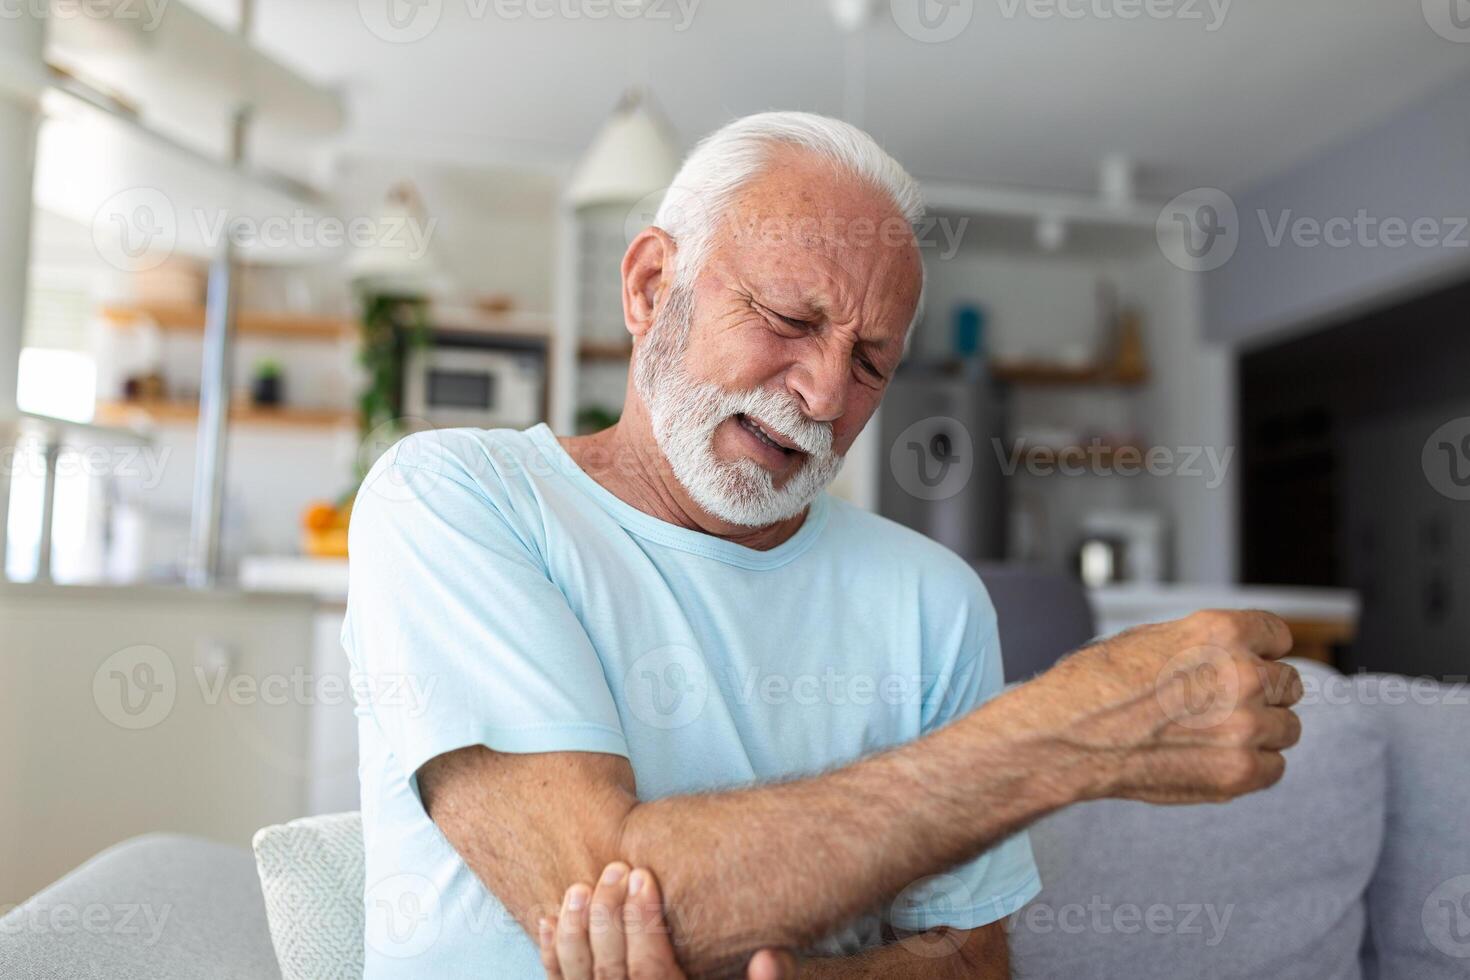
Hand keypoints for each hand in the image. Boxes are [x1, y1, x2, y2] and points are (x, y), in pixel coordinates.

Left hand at [538, 863, 796, 979]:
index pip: (651, 970)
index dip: (643, 922)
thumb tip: (769, 956)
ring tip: (581, 887)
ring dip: (576, 931)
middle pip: (611, 971)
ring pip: (580, 978)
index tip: (642, 875)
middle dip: (609, 916)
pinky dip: (553, 956)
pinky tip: (551, 920)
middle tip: (616, 867)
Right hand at [1024, 609, 1304, 804]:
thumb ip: (1205, 645)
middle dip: (1263, 693)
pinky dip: (1251, 766)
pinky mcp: (1239, 770)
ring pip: (1287, 728)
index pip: (1278, 635)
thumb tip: (1238, 656)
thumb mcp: (1151, 639)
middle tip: (1224, 705)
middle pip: (1288, 683)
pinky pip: (1274, 768)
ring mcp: (1245, 725)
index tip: (1252, 663)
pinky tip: (1215, 759)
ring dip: (1260, 732)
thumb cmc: (1096, 686)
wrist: (1067, 736)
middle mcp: (1241, 674)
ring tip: (1215, 735)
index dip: (1263, 650)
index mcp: (1219, 632)